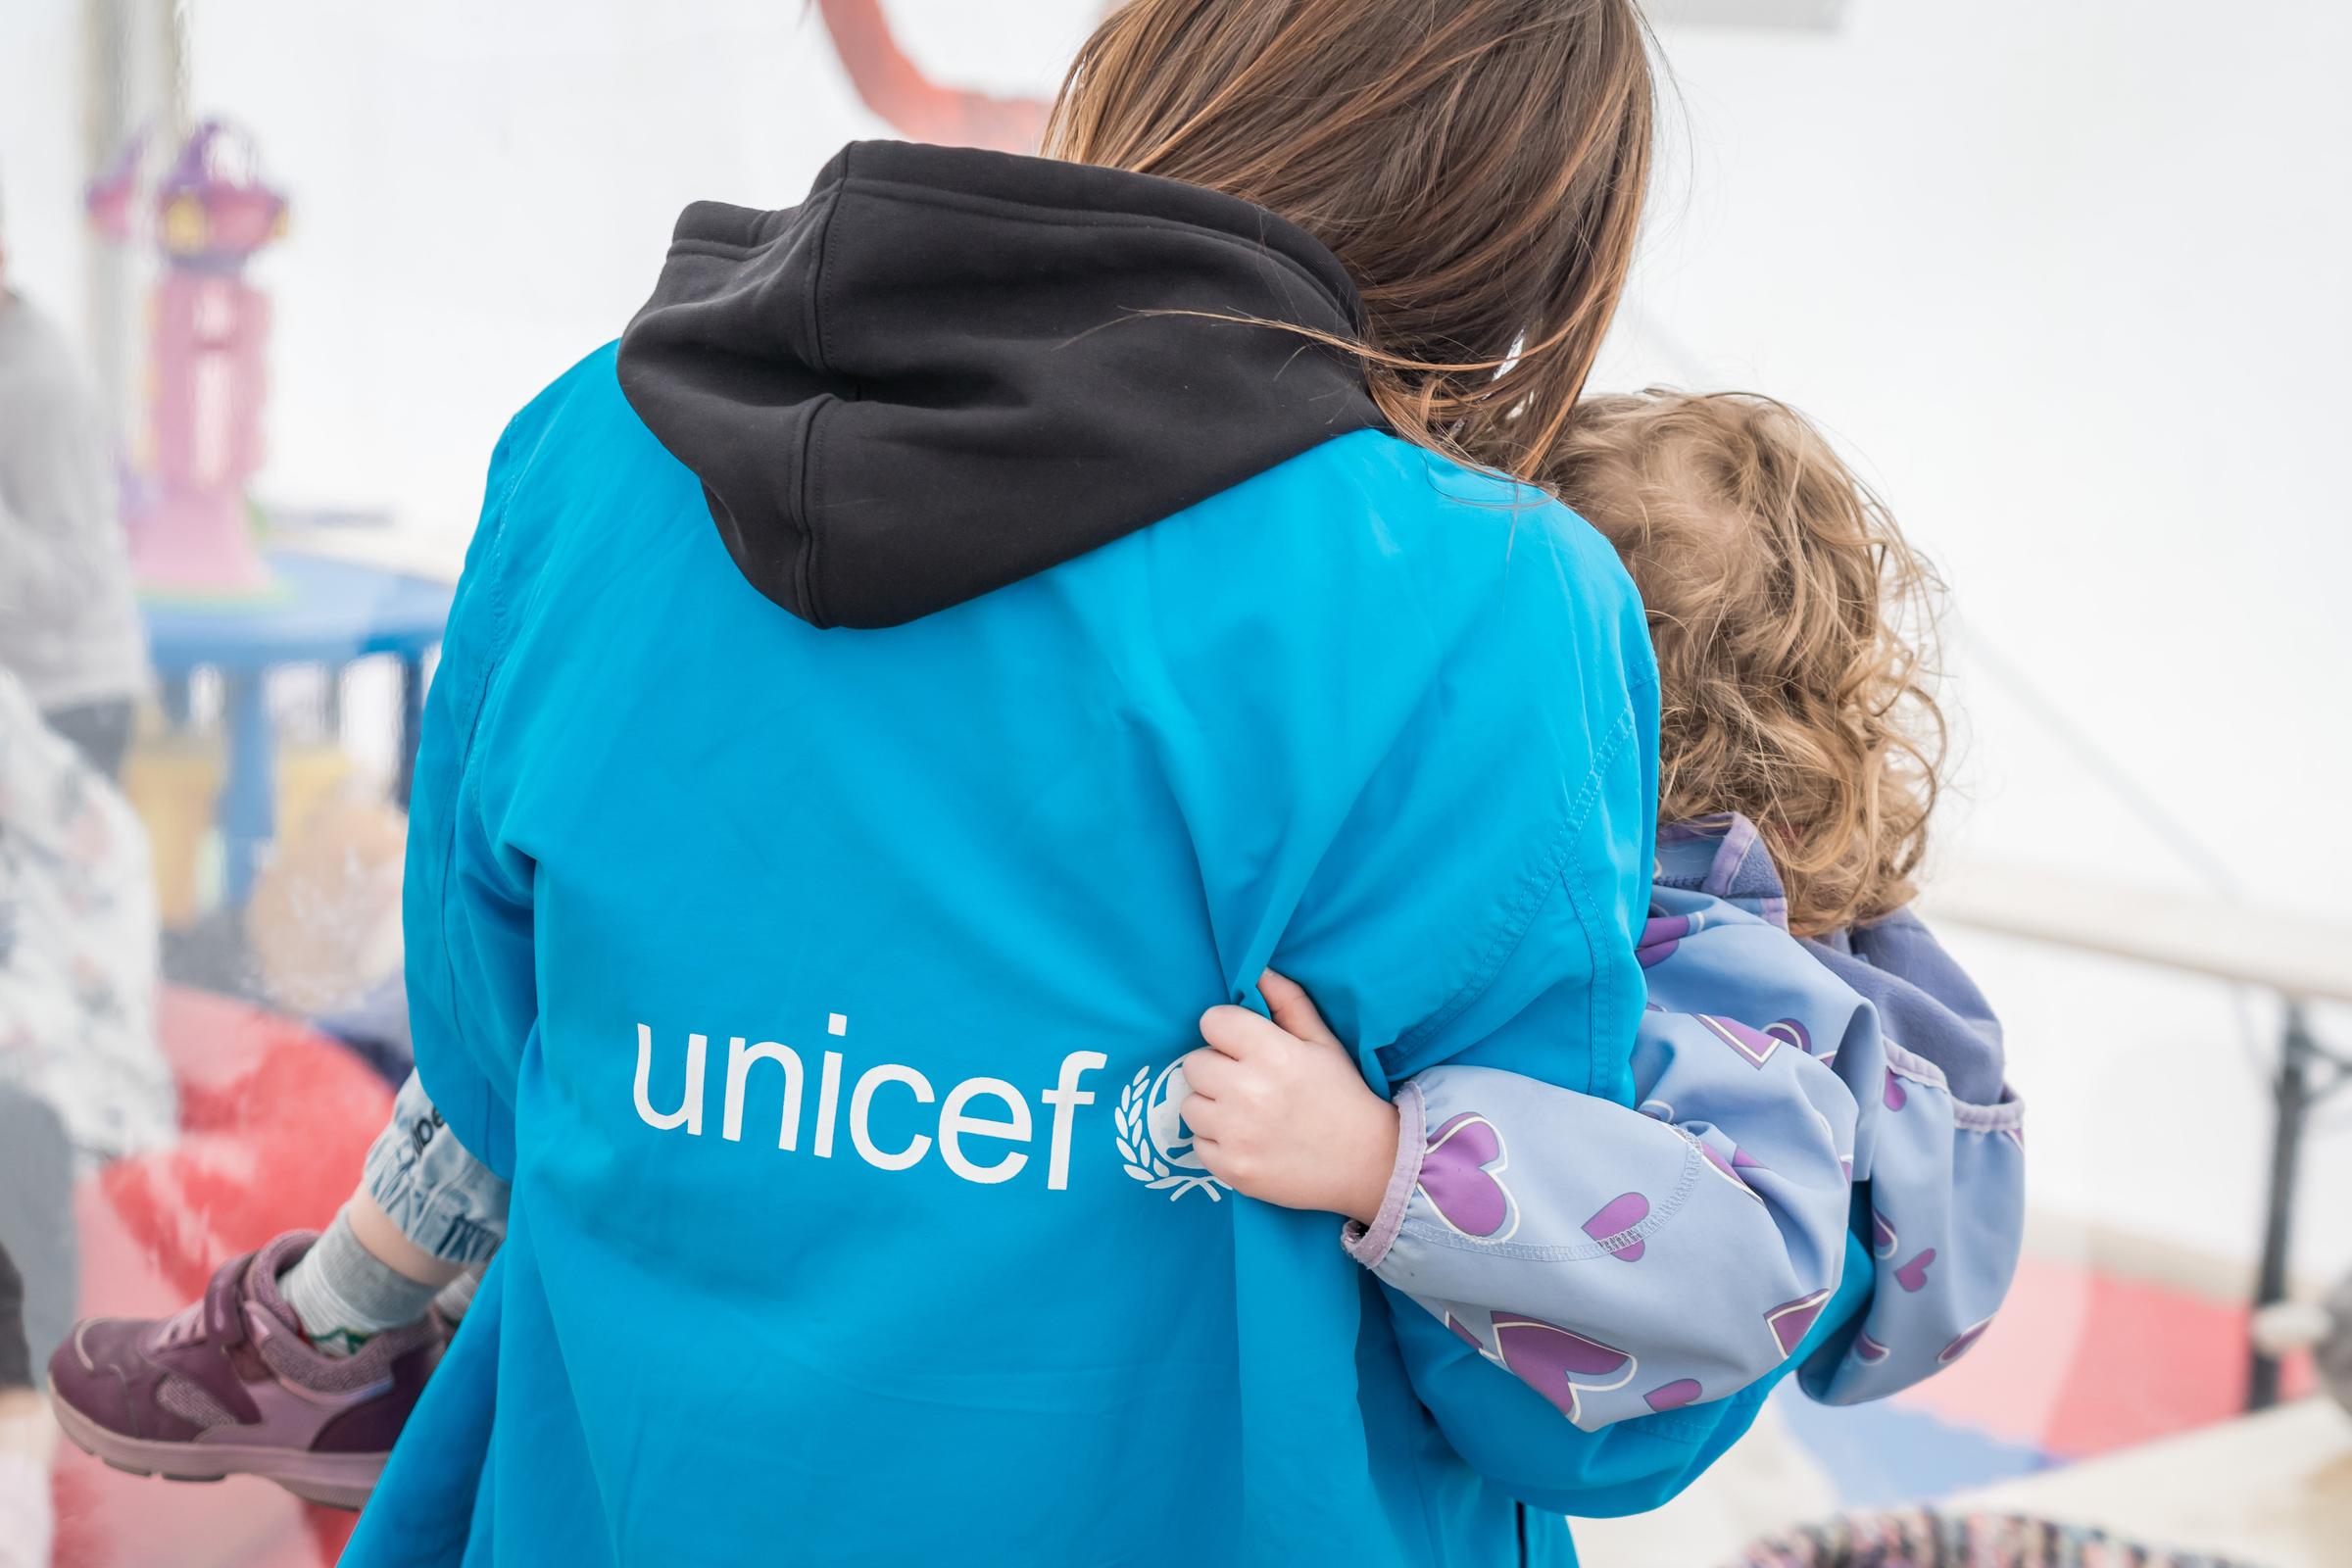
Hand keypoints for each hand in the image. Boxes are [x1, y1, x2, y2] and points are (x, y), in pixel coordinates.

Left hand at [1182, 969, 1400, 1224]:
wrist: (1366, 1162)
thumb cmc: (1342, 1095)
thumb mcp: (1323, 1042)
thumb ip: (1288, 1002)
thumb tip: (1258, 970)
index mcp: (1273, 1053)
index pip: (1212, 1022)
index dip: (1226, 1030)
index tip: (1241, 1044)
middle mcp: (1248, 1091)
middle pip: (1194, 1063)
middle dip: (1215, 1068)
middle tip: (1244, 1080)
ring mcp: (1237, 1134)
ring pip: (1190, 1105)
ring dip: (1211, 1105)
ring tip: (1243, 1112)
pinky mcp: (1231, 1169)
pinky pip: (1197, 1144)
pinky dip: (1216, 1141)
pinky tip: (1245, 1139)